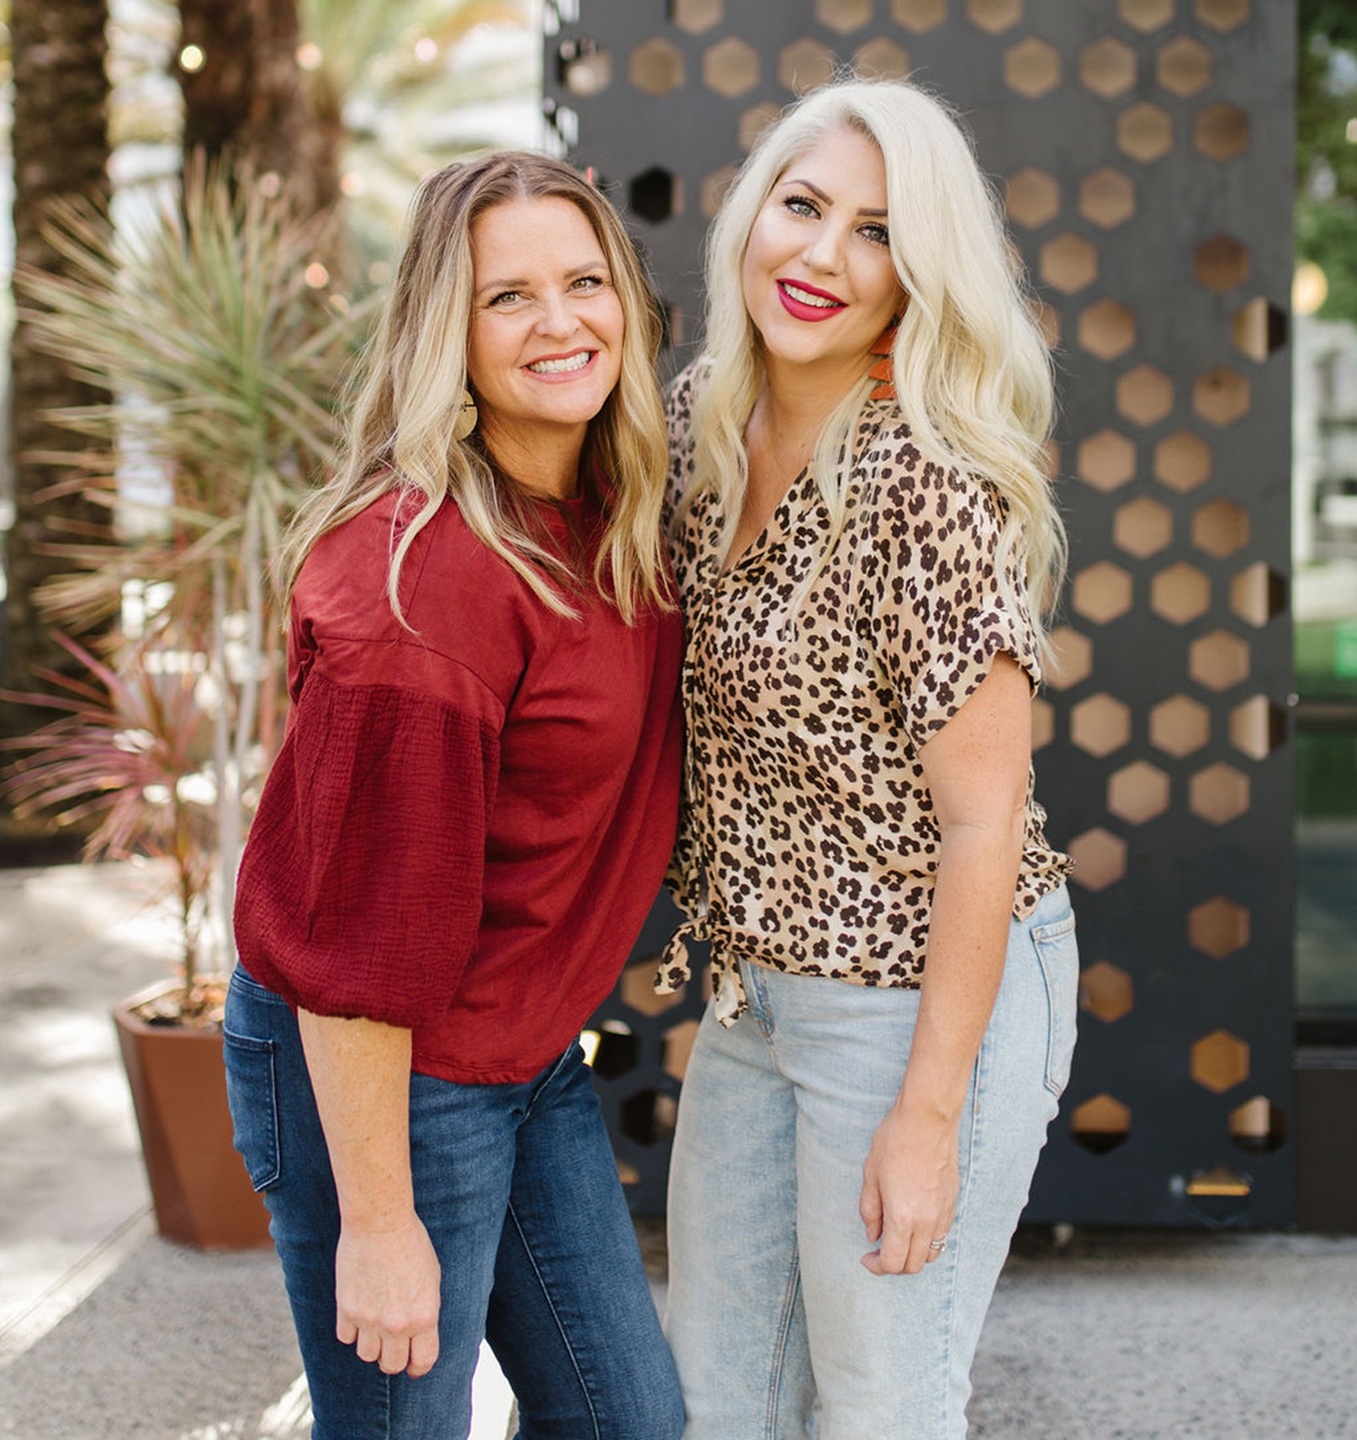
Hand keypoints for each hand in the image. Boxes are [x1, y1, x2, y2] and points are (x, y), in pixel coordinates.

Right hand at [334, 1214, 441, 1376]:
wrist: (380, 1223)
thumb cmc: (411, 1244)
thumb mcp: (431, 1279)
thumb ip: (424, 1312)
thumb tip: (416, 1334)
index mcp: (424, 1317)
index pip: (423, 1361)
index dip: (418, 1366)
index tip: (413, 1365)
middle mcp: (397, 1325)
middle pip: (391, 1365)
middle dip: (393, 1359)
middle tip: (392, 1347)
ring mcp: (370, 1320)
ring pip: (366, 1355)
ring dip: (370, 1344)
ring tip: (374, 1326)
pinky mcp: (347, 1310)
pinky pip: (345, 1338)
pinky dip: (351, 1330)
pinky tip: (357, 1312)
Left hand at [859, 1103, 958, 1276]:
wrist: (928, 1119)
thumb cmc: (895, 1142)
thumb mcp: (871, 1176)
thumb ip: (870, 1211)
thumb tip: (873, 1235)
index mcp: (903, 1218)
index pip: (893, 1263)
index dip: (876, 1266)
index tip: (867, 1257)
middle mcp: (927, 1222)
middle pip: (914, 1265)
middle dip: (894, 1265)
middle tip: (879, 1250)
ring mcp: (943, 1213)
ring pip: (931, 1254)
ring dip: (913, 1255)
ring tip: (897, 1238)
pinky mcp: (952, 1203)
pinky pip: (942, 1235)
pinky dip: (927, 1240)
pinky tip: (914, 1223)